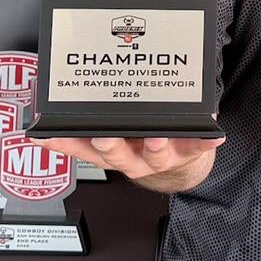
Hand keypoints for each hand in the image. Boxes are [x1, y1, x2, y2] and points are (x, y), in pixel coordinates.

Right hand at [33, 133, 222, 184]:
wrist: (178, 166)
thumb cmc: (142, 140)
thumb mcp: (114, 133)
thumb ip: (93, 117)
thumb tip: (61, 93)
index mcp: (111, 150)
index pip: (81, 148)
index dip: (63, 144)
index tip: (47, 136)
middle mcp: (132, 157)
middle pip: (116, 155)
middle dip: (109, 146)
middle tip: (104, 137)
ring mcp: (159, 158)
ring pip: (153, 155)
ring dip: (154, 147)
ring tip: (156, 138)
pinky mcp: (187, 152)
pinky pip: (197, 147)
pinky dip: (205, 141)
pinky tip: (214, 134)